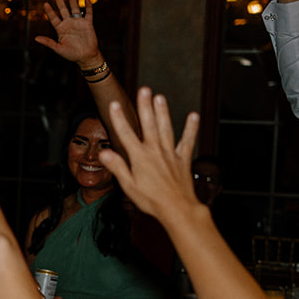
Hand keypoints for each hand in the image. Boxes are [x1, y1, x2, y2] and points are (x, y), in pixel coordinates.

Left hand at [35, 0, 101, 66]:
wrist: (86, 57)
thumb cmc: (71, 54)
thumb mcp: (58, 49)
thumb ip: (48, 42)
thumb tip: (35, 38)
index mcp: (60, 29)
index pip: (53, 17)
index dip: (49, 11)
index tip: (45, 3)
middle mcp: (68, 24)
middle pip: (63, 9)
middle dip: (59, 0)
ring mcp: (78, 23)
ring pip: (74, 8)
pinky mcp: (88, 24)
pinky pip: (88, 13)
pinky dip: (88, 7)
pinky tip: (86, 0)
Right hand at [97, 88, 202, 225]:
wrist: (177, 209)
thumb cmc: (151, 200)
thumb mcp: (128, 186)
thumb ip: (117, 167)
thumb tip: (105, 152)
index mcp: (140, 158)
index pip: (126, 134)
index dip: (119, 118)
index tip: (114, 104)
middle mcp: (155, 151)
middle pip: (149, 125)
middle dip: (145, 106)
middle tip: (144, 89)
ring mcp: (170, 154)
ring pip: (166, 128)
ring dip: (163, 112)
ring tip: (160, 97)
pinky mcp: (183, 159)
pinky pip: (188, 141)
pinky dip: (191, 128)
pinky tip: (193, 115)